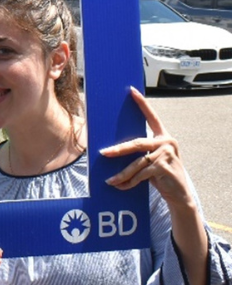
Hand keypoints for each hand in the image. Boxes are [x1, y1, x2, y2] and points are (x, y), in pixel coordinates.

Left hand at [101, 87, 195, 210]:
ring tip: (109, 180)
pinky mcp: (165, 168)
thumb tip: (111, 149)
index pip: (152, 116)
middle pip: (137, 143)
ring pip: (137, 163)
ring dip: (122, 174)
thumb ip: (140, 151)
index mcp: (163, 136)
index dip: (142, 103)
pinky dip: (129, 182)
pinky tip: (120, 186)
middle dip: (118, 150)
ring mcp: (167, 154)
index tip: (131, 90)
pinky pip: (141, 175)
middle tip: (102, 153)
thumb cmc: (161, 173)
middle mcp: (167, 142)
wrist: (180, 193)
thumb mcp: (152, 159)